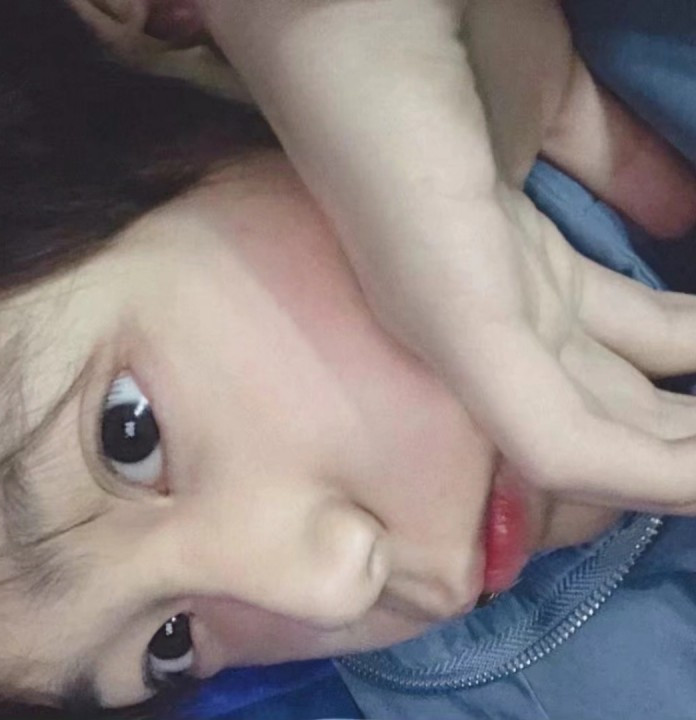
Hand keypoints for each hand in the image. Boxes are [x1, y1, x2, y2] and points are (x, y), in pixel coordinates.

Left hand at [198, 0, 695, 513]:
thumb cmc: (437, 43)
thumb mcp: (549, 111)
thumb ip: (614, 164)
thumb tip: (681, 217)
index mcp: (510, 274)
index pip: (610, 359)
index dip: (689, 379)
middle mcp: (489, 319)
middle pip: (608, 407)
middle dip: (689, 432)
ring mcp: (465, 333)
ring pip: (594, 445)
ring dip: (681, 459)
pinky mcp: (456, 331)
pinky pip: (563, 446)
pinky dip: (652, 471)